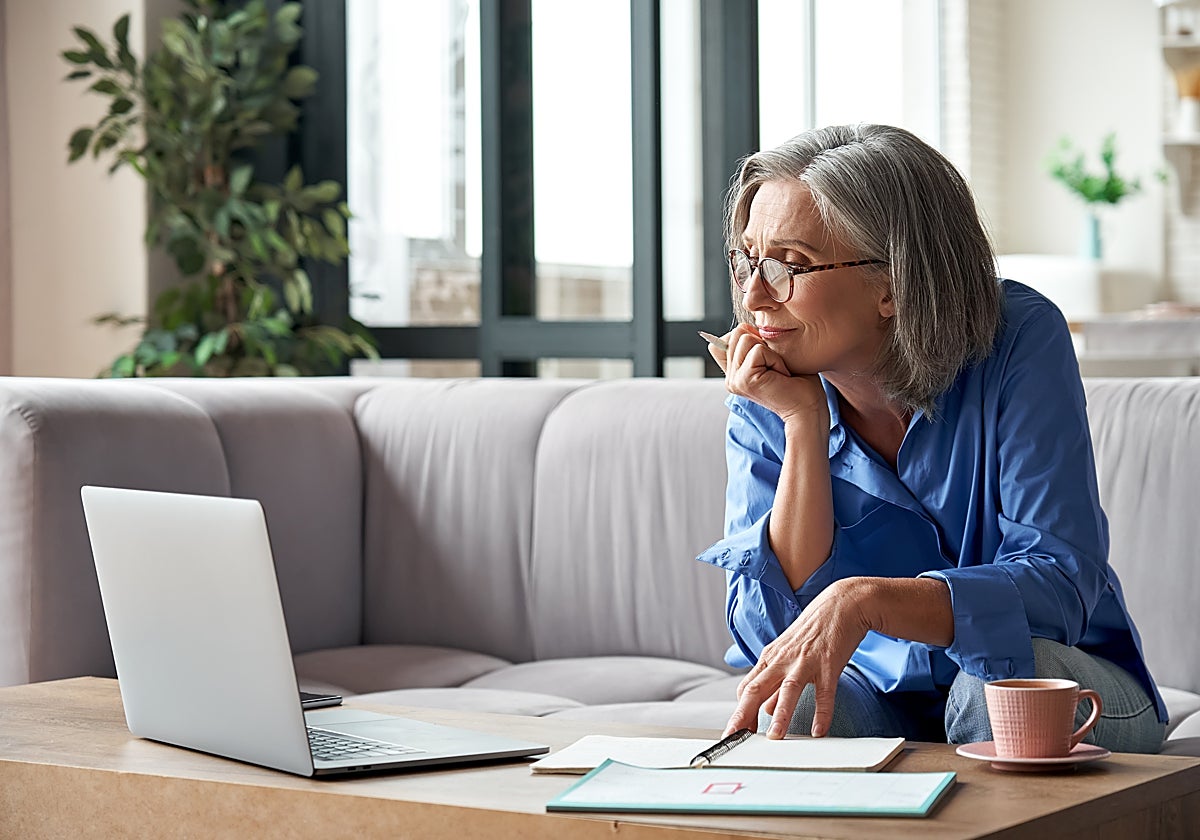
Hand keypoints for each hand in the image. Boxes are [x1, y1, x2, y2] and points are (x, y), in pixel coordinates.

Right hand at [709, 325, 827, 426]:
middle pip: (737, 333)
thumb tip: (744, 327)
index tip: (768, 360)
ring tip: (778, 372)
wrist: (808, 410)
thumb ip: (754, 344)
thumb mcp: (773, 356)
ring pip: (745, 338)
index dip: (750, 338)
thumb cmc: (798, 383)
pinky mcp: (744, 380)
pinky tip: (781, 376)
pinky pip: (758, 350)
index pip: (726, 338)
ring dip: (770, 352)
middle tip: (776, 367)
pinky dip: (775, 359)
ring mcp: (734, 380)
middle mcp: (730, 378)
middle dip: (763, 343)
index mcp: (734, 373)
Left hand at [722, 577, 872, 738]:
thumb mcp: (788, 654)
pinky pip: (824, 692)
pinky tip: (819, 731)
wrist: (841, 604)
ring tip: (775, 737)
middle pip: (756, 689)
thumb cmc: (813, 630)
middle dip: (743, 715)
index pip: (747, 688)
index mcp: (770, 658)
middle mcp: (783, 660)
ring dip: (780, 715)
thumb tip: (765, 709)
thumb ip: (775, 683)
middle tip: (735, 737)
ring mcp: (805, 661)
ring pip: (788, 690)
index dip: (739, 711)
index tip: (735, 732)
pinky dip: (822, 712)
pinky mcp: (829, 663)